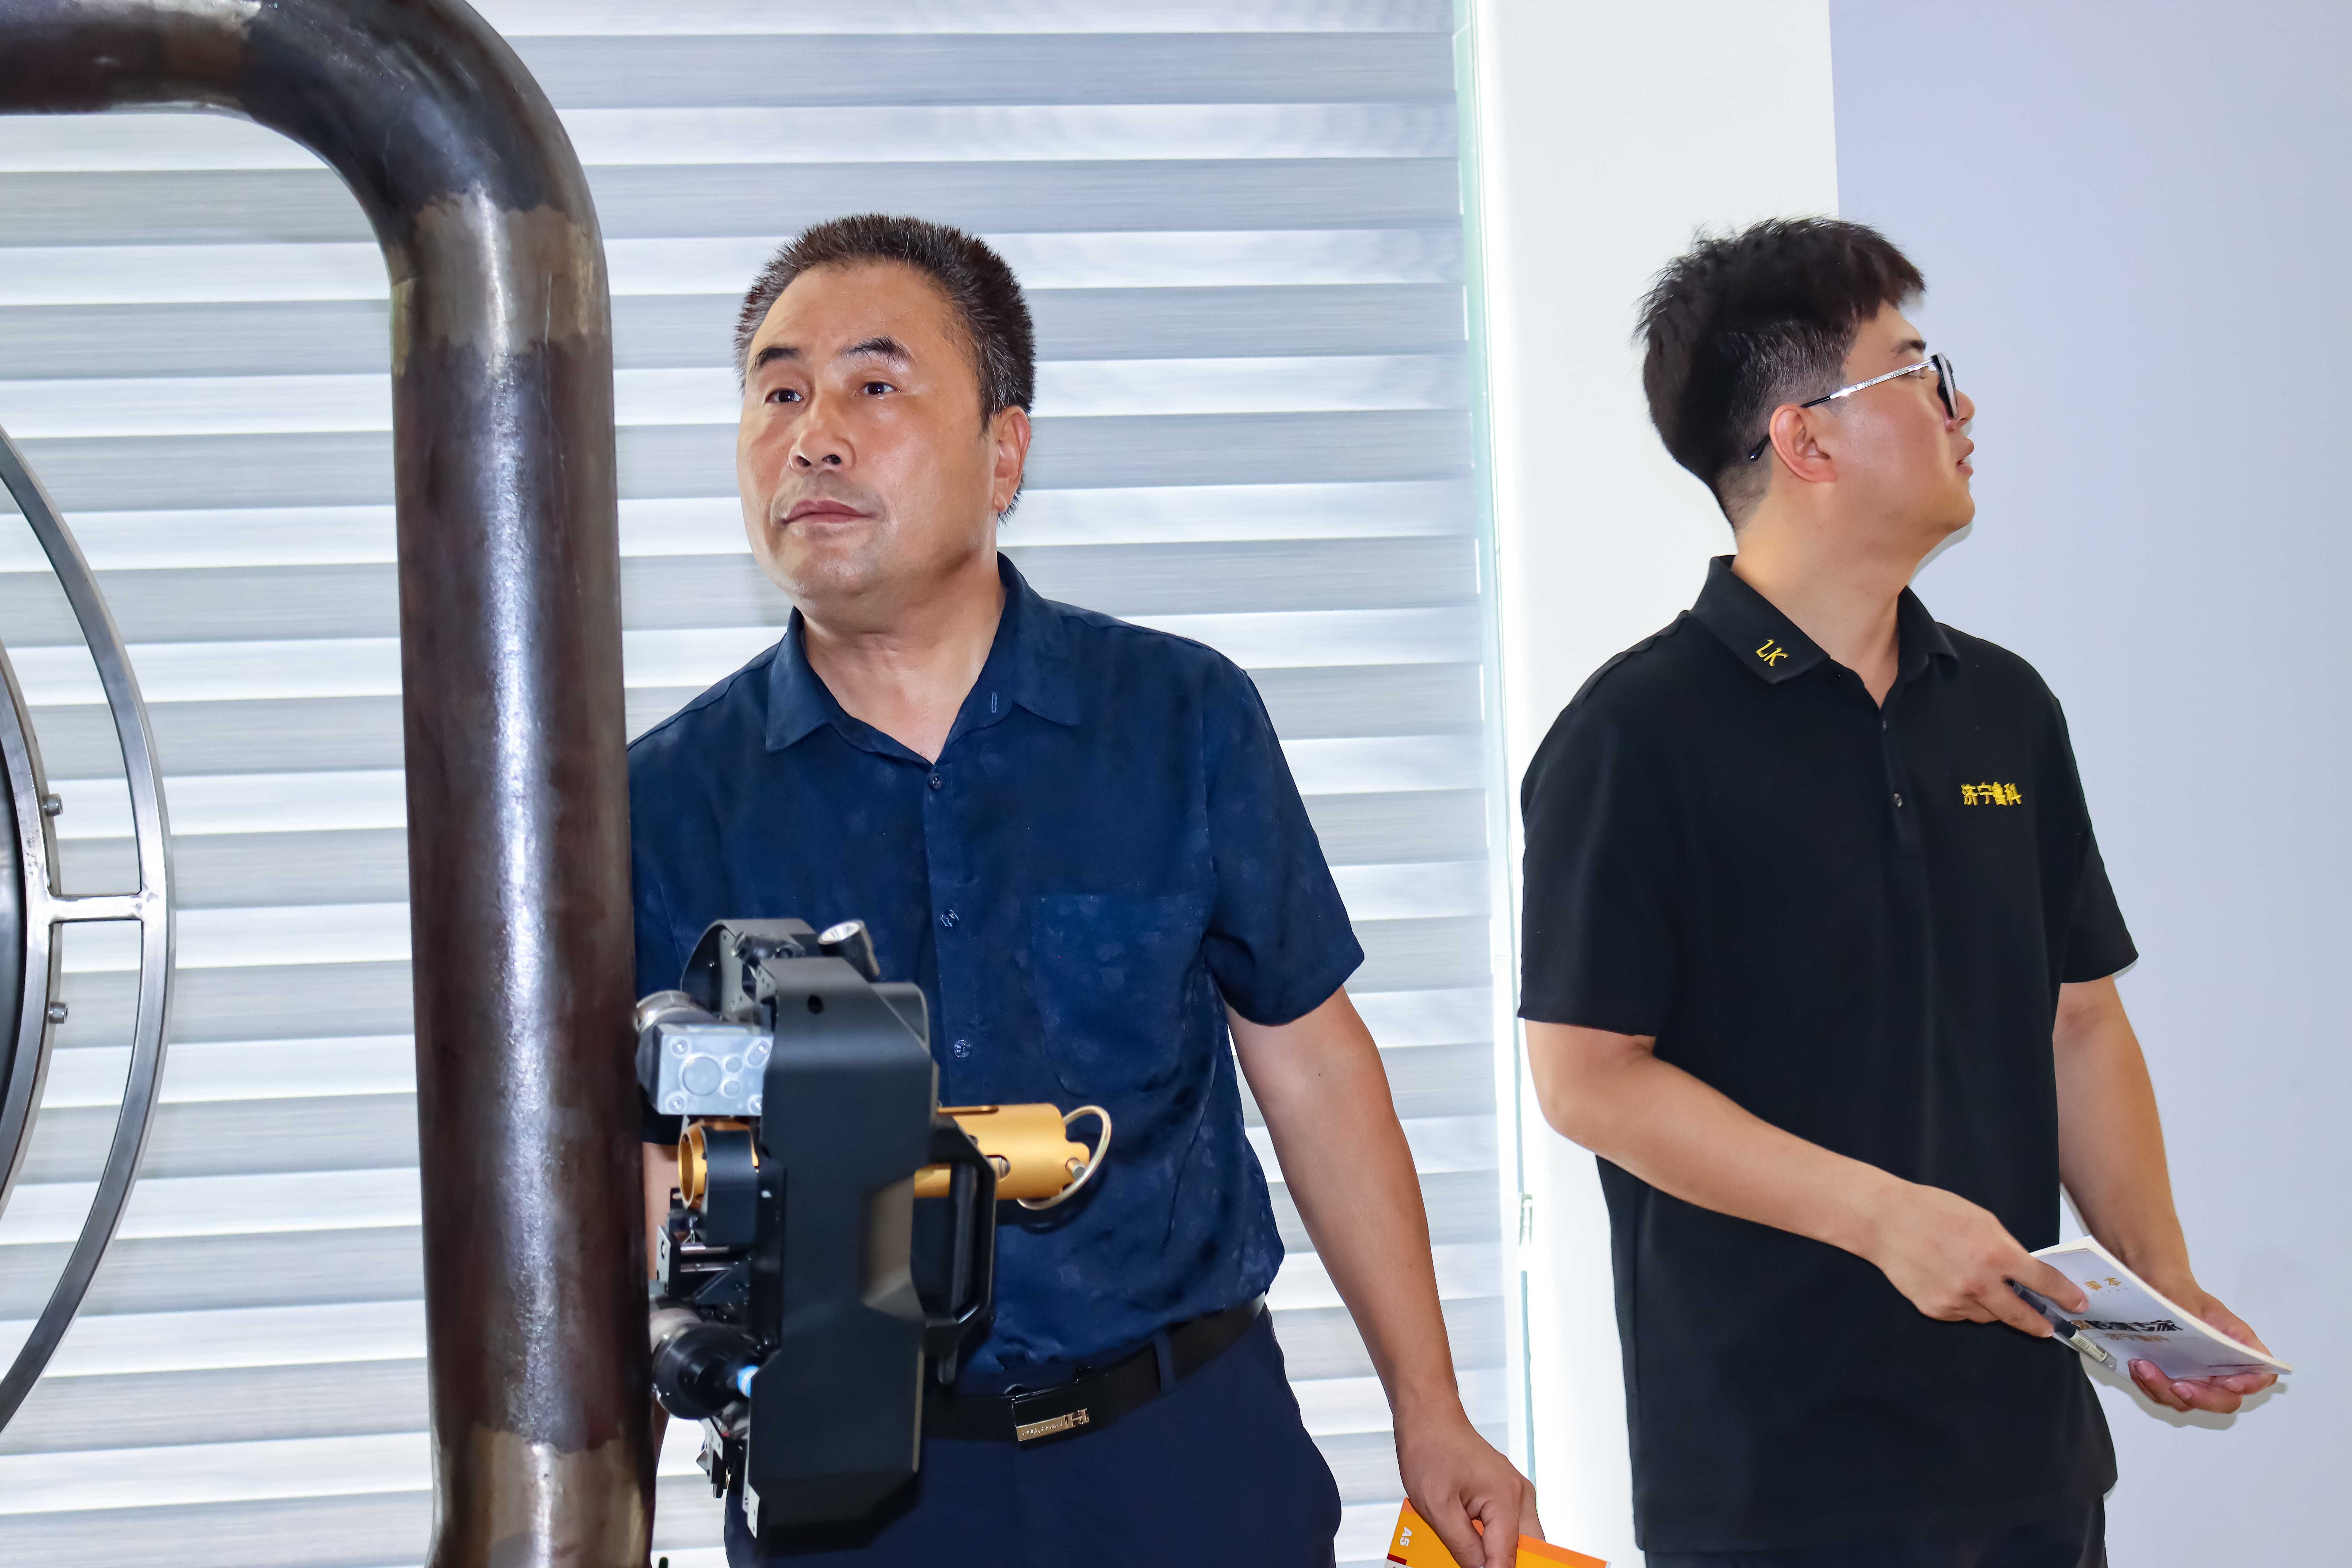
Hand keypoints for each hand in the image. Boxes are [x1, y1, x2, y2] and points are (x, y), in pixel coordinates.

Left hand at [1394, 1399, 1540, 1567]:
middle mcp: (1519, 1495)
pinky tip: (1477, 1546)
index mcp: (1506, 1498)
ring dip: (1502, 1554)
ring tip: (1474, 1556)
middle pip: (1529, 1551)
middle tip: (1477, 1565)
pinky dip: (1498, 1541)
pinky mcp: (1507, 1493)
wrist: (1429, 1418)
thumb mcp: (1437, 1508)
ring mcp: (1516, 1493)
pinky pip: (1511, 1527)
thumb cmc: (1430, 1450)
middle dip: (1505, 1565)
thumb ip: (1463, 1547)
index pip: (1508, 1558)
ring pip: (1523, 1541)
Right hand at [1858, 1180, 2086, 1336]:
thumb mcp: (1981, 1220)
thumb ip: (2006, 1248)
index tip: (2077, 1304)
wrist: (1884, 1220)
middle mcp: (1979, 1283)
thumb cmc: (1933, 1211)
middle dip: (2038, 1323)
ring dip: (1993, 1306)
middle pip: (2020, 1314)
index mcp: (1995, 1254)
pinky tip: (1952, 1283)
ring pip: (1989, 1315)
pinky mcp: (1936, 1309)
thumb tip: (2024, 1273)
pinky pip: (1963, 1314)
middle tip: (2047, 1327)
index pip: (2043, 1282)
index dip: (2065, 1295)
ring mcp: (1956, 1300)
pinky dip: (1966, 1304)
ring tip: (1977, 1284)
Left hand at [2126, 1284, 2276, 1414]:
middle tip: (2176, 1385)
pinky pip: (2165, 1396)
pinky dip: (2150, 1386)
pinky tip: (2136, 1367)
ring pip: (2189, 1402)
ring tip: (2142, 1366)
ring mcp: (2197, 1379)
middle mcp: (2222, 1369)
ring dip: (2164, 1390)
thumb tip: (2222, 1342)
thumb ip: (2213, 1325)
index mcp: (2238, 1348)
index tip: (2227, 1381)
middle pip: (2224, 1400)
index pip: (2261, 1375)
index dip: (2250, 1384)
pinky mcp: (2173, 1381)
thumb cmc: (2182, 1295)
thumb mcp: (2199, 1303)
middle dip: (2200, 1398)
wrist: (2155, 1290)